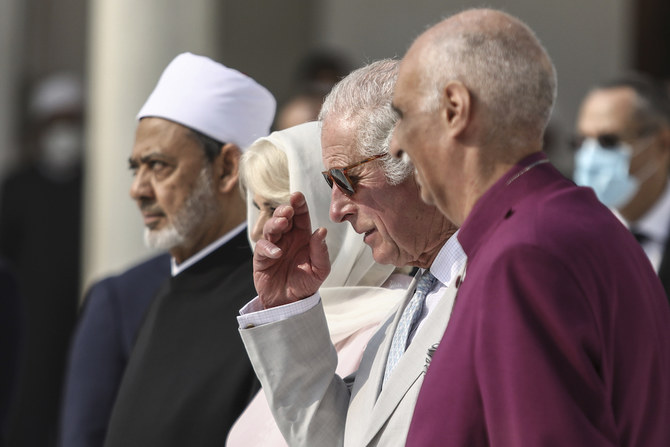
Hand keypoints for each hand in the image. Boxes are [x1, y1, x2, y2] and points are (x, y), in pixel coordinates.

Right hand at [253, 192, 330, 307]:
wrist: (290, 303)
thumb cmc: (306, 284)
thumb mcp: (320, 269)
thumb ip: (321, 251)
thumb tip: (322, 230)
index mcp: (302, 236)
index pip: (300, 215)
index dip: (298, 204)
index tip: (297, 196)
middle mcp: (287, 238)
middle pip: (283, 217)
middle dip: (284, 210)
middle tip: (288, 210)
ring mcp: (273, 246)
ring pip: (270, 227)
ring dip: (275, 223)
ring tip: (282, 224)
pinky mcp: (261, 258)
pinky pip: (262, 247)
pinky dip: (268, 248)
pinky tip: (277, 253)